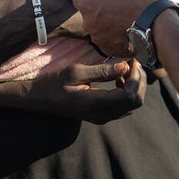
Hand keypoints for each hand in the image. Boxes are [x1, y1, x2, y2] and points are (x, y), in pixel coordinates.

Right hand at [0, 59, 146, 123]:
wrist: (39, 99)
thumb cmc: (55, 82)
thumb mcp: (77, 71)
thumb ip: (102, 71)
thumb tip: (125, 66)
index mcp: (97, 104)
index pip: (131, 96)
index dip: (137, 78)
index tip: (132, 60)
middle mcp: (102, 115)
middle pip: (135, 103)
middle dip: (139, 81)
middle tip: (133, 63)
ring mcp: (101, 117)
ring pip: (131, 106)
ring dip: (134, 87)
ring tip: (125, 69)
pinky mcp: (100, 115)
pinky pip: (122, 108)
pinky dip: (126, 93)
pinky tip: (117, 79)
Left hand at [74, 0, 161, 56]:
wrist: (155, 26)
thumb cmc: (140, 3)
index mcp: (89, 4)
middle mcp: (88, 23)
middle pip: (88, 16)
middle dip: (98, 13)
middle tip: (115, 11)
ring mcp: (97, 38)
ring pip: (97, 30)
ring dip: (106, 27)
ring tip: (124, 24)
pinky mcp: (106, 50)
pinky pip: (106, 41)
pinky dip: (113, 38)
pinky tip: (126, 33)